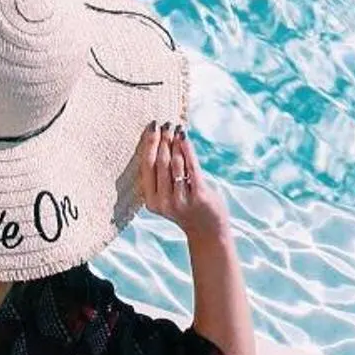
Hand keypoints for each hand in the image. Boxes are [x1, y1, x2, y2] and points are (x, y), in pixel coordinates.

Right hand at [135, 119, 225, 236]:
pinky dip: (187, 149)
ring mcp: (180, 200)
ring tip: (176, 129)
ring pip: (175, 163)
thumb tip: (157, 141)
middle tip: (165, 123)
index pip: (146, 167)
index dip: (148, 144)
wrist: (207, 231)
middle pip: (160, 162)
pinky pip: (191, 167)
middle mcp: (163, 201)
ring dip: (175, 143)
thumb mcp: (167, 196)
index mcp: (151, 201)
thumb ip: (161, 176)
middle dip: (162, 140)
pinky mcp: (198, 196)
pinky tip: (185, 138)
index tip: (151, 126)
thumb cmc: (187, 207)